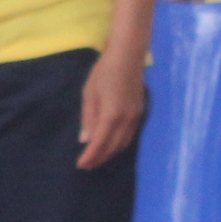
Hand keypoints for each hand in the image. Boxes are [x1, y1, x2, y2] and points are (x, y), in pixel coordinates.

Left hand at [78, 44, 148, 169]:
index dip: (90, 157)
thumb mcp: (90, 94)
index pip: (99, 144)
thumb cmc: (104, 72)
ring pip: (123, 143)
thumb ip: (88, 119)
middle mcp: (126, 120)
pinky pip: (129, 135)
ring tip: (97, 157)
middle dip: (99, 158)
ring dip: (110, 153)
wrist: (128, 56)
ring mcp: (136, 117)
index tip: (80, 165)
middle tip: (87, 165)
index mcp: (112, 115)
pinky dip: (119, 144)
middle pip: (113, 147)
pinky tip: (111, 144)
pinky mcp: (140, 112)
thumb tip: (85, 141)